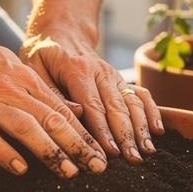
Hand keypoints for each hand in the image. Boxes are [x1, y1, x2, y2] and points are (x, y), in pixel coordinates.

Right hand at [0, 24, 106, 177]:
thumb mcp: (6, 64)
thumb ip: (36, 87)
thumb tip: (68, 106)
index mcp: (23, 78)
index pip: (60, 109)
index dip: (83, 133)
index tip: (100, 153)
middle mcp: (10, 89)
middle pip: (51, 119)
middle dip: (77, 145)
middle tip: (98, 168)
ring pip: (25, 127)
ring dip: (50, 151)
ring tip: (69, 172)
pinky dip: (4, 152)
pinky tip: (20, 169)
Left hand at [21, 31, 163, 163]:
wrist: (62, 32)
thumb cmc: (43, 55)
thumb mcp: (34, 69)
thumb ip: (52, 93)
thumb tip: (77, 113)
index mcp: (77, 70)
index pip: (93, 106)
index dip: (103, 131)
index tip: (111, 152)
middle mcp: (100, 72)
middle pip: (117, 108)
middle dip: (126, 135)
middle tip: (133, 159)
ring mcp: (114, 76)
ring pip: (132, 103)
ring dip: (141, 128)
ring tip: (147, 151)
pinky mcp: (120, 80)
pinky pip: (141, 95)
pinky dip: (152, 111)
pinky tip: (158, 130)